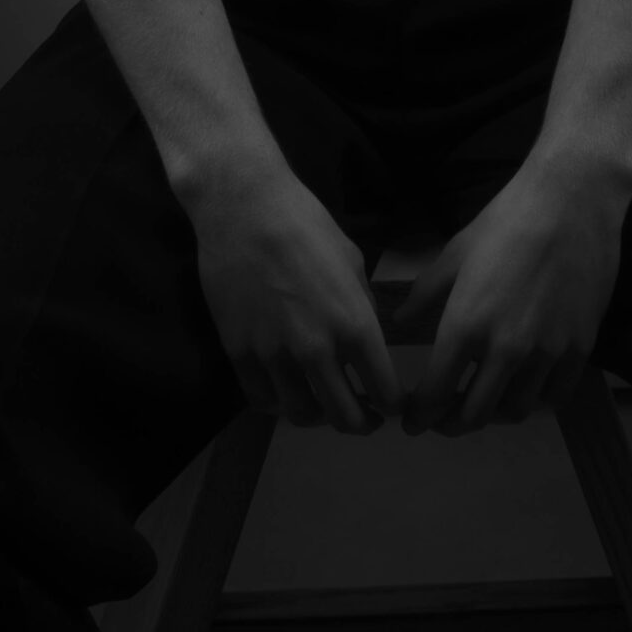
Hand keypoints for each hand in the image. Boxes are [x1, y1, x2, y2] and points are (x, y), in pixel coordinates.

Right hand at [187, 159, 403, 436]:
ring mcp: (275, 355)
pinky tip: (285, 392)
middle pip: (346, 418)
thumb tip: (365, 340)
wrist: (245, 207)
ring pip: (302, 415)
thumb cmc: (306, 224)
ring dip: (319, 416)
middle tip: (364, 417)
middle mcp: (318, 350)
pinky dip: (277, 403)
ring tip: (322, 404)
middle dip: (362, 423)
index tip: (391, 403)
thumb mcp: (352, 262)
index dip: (393, 405)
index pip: (386, 393)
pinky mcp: (239, 352)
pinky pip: (261, 399)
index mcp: (355, 325)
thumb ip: (361, 308)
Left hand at [392, 153, 629, 435]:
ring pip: (516, 411)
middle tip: (444, 418)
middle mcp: (504, 350)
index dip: (419, 416)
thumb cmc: (505, 221)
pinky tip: (525, 391)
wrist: (570, 201)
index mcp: (465, 327)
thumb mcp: (455, 255)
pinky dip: (536, 402)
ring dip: (493, 415)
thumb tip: (399, 322)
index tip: (413, 422)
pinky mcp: (580, 347)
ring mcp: (546, 352)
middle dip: (451, 423)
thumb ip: (425, 296)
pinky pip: (556, 395)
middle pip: (475, 415)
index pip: (435, 393)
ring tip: (484, 403)